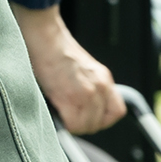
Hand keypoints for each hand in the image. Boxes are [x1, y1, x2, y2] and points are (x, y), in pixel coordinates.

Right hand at [13, 5, 121, 134]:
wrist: (44, 35)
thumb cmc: (53, 47)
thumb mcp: (81, 66)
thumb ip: (86, 84)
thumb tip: (79, 106)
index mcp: (103, 78)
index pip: (117, 112)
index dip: (102, 120)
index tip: (89, 119)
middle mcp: (100, 86)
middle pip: (101, 122)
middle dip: (84, 125)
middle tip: (70, 118)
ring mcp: (87, 92)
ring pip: (87, 125)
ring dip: (74, 126)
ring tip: (61, 115)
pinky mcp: (70, 97)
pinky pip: (73, 124)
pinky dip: (64, 124)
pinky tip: (56, 114)